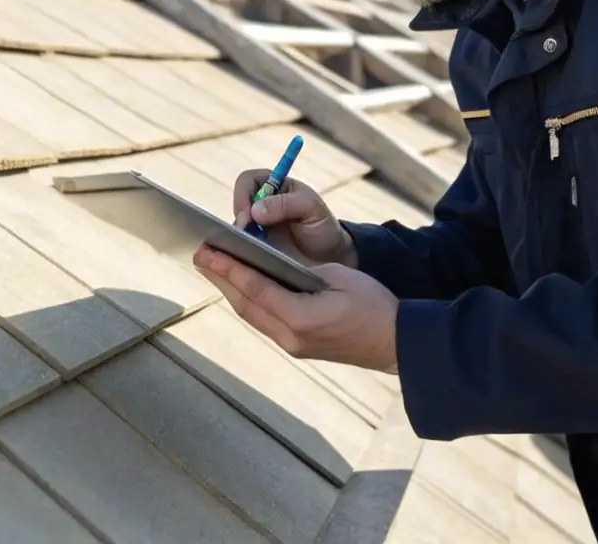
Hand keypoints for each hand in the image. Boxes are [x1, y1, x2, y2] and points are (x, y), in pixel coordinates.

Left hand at [192, 243, 398, 372]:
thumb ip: (301, 274)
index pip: (256, 289)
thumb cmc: (374, 305)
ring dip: (231, 290)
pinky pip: (264, 321)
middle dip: (221, 278)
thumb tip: (272, 268)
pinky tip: (240, 287)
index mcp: (302, 318)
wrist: (397, 343)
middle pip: (246, 304)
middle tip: (200, 254)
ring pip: (252, 314)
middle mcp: (291, 337)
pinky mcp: (298, 347)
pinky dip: (248, 301)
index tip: (207, 251)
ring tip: (213, 267)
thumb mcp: (339, 277)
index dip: (229, 268)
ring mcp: (293, 345)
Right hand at [232, 169, 356, 267]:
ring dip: (238, 237)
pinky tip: (248, 259)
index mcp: (273, 185)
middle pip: (237, 205)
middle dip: (239, 219)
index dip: (243, 195)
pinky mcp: (254, 248)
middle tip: (245, 234)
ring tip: (249, 249)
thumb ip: (286, 204)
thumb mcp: (311, 208)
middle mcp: (259, 205)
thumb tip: (255, 211)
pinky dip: (240, 251)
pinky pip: (239, 247)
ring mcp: (255, 227)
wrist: (330, 257)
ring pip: (235, 228)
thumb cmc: (322, 226)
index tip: (248, 215)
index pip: (247, 180)